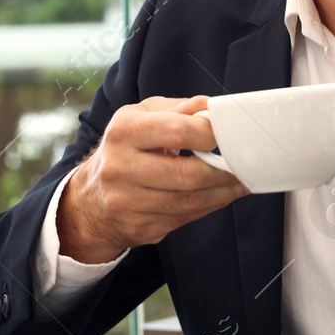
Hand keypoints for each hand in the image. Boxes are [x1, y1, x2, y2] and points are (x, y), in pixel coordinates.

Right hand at [56, 95, 247, 263]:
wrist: (92, 199)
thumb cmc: (125, 149)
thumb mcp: (140, 117)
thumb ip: (176, 108)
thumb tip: (209, 106)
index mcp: (123, 132)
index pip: (176, 131)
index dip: (208, 133)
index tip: (224, 134)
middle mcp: (119, 167)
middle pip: (186, 174)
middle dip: (222, 170)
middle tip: (242, 164)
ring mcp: (127, 202)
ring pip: (189, 201)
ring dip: (223, 192)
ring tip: (239, 181)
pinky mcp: (140, 227)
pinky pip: (185, 218)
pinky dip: (210, 206)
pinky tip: (222, 196)